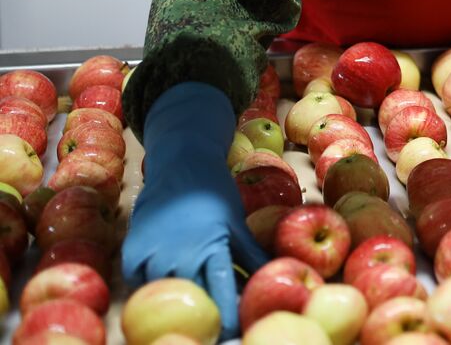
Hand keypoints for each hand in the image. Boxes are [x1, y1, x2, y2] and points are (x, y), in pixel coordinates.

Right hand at [122, 83, 268, 338]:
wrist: (179, 166)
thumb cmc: (215, 195)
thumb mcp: (237, 223)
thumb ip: (251, 253)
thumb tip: (274, 275)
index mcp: (212, 246)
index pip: (221, 291)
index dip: (227, 317)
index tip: (234, 334)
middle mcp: (180, 254)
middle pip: (191, 299)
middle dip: (201, 319)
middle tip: (210, 332)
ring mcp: (153, 254)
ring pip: (161, 295)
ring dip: (173, 305)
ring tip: (184, 319)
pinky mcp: (132, 252)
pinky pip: (138, 284)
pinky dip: (150, 292)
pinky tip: (161, 296)